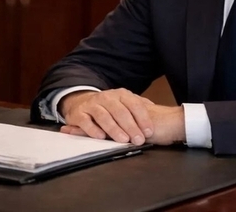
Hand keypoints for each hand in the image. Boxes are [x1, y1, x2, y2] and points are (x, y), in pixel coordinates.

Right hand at [59, 89, 184, 145]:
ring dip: (114, 129)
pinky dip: (93, 129)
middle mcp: (107, 97)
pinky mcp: (79, 114)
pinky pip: (86, 121)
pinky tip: (101, 137)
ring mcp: (92, 104)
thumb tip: (156, 112)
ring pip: (104, 116)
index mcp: (121, 94)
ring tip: (123, 140)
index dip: (143, 118)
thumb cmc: (108, 106)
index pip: (135, 105)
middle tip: (138, 140)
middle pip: (120, 111)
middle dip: (131, 127)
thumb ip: (139, 107)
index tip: (149, 131)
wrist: (81, 101)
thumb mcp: (125, 103)